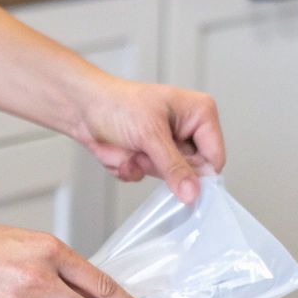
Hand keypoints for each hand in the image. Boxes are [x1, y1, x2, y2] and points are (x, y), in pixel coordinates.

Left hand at [68, 76, 224, 203]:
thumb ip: (174, 167)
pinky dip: (130, 170)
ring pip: (166, 177)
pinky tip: (121, 153)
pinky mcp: (150, 157)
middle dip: (161, 168)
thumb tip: (193, 193)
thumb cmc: (117, 104)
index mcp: (200, 114)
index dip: (199, 175)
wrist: (83, 107)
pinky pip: (146, 177)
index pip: (214, 158)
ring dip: (143, 167)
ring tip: (130, 149)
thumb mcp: (150, 135)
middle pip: (191, 171)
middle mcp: (188, 130)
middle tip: (144, 152)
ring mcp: (168, 145)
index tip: (181, 185)